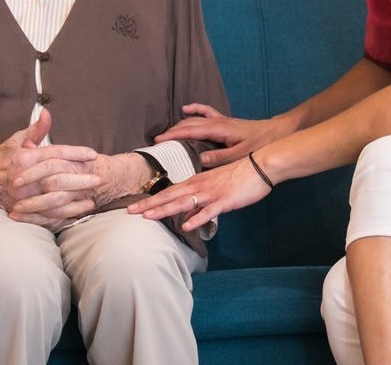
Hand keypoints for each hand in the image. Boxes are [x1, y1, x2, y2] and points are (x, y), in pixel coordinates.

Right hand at [0, 110, 100, 225]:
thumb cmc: (0, 157)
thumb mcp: (17, 140)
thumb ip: (36, 129)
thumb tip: (48, 112)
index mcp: (25, 158)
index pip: (55, 153)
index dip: (76, 153)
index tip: (92, 154)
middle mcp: (23, 177)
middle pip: (57, 178)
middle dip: (80, 179)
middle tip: (99, 178)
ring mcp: (21, 196)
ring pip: (53, 200)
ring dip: (74, 201)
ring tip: (92, 199)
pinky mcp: (20, 209)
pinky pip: (44, 216)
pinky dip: (61, 216)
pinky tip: (76, 214)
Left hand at [127, 157, 270, 232]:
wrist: (260, 165)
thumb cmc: (239, 174)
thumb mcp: (215, 184)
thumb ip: (201, 195)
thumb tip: (189, 209)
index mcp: (196, 181)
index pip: (169, 191)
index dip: (151, 199)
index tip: (135, 206)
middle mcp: (199, 186)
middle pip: (170, 196)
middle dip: (149, 204)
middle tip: (130, 212)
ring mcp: (211, 193)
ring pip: (184, 202)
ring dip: (165, 210)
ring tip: (148, 217)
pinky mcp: (225, 201)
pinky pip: (209, 211)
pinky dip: (197, 218)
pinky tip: (187, 226)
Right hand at [155, 103, 292, 167]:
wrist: (276, 133)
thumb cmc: (260, 144)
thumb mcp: (240, 154)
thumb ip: (219, 157)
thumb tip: (198, 160)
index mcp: (218, 128)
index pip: (190, 130)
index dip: (173, 135)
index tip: (158, 141)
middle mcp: (217, 121)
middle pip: (189, 123)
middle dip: (172, 131)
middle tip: (157, 141)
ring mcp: (221, 119)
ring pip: (194, 118)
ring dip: (180, 124)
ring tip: (166, 133)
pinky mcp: (225, 121)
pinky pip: (206, 112)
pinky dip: (195, 110)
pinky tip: (186, 109)